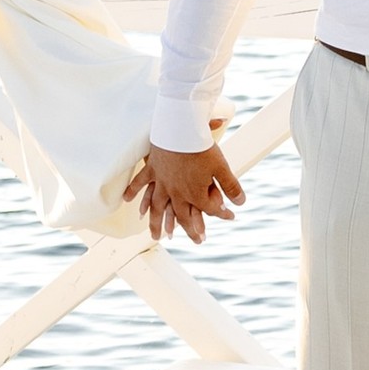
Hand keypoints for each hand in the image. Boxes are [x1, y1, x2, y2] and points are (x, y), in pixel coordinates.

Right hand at [123, 141, 245, 245]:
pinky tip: (127, 200)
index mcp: (194, 193)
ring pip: (157, 207)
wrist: (180, 128)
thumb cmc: (201, 147)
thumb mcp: (221, 167)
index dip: (222, 213)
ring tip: (155, 236)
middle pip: (182, 216)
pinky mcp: (152, 168)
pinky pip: (140, 183)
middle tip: (197, 241)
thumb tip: (241, 202)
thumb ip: (231, 186)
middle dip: (191, 230)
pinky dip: (133, 192)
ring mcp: (162, 182)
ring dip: (156, 223)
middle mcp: (176, 192)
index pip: (210, 209)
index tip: (231, 216)